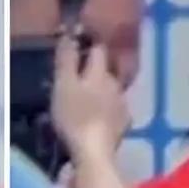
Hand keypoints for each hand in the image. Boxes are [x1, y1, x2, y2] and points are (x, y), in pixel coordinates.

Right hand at [51, 35, 129, 160]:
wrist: (94, 151)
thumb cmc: (74, 116)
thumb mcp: (63, 85)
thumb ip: (67, 60)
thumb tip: (69, 35)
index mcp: (100, 73)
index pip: (98, 50)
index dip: (89, 44)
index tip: (80, 44)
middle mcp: (116, 85)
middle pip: (107, 70)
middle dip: (96, 70)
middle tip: (81, 75)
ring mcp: (123, 104)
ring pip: (112, 90)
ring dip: (103, 90)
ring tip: (90, 97)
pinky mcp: (125, 123)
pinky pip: (116, 109)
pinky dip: (109, 108)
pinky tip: (101, 115)